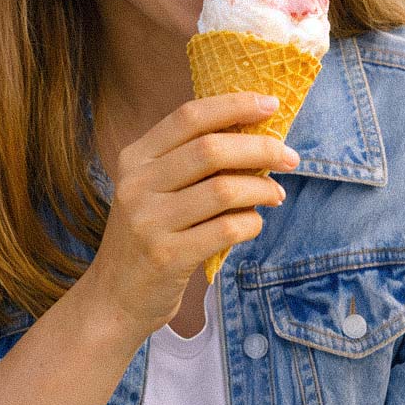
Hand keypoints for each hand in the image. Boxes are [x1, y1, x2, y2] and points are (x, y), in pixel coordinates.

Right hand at [79, 91, 296, 340]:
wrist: (113, 299)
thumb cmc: (149, 236)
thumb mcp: (153, 190)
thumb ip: (190, 162)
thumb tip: (258, 134)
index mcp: (135, 158)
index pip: (189, 116)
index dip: (235, 105)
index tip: (271, 104)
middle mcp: (137, 185)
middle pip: (212, 149)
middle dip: (262, 148)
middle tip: (290, 157)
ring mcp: (149, 221)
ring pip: (225, 189)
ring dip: (263, 188)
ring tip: (276, 194)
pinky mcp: (167, 256)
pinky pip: (228, 228)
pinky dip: (252, 222)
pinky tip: (253, 223)